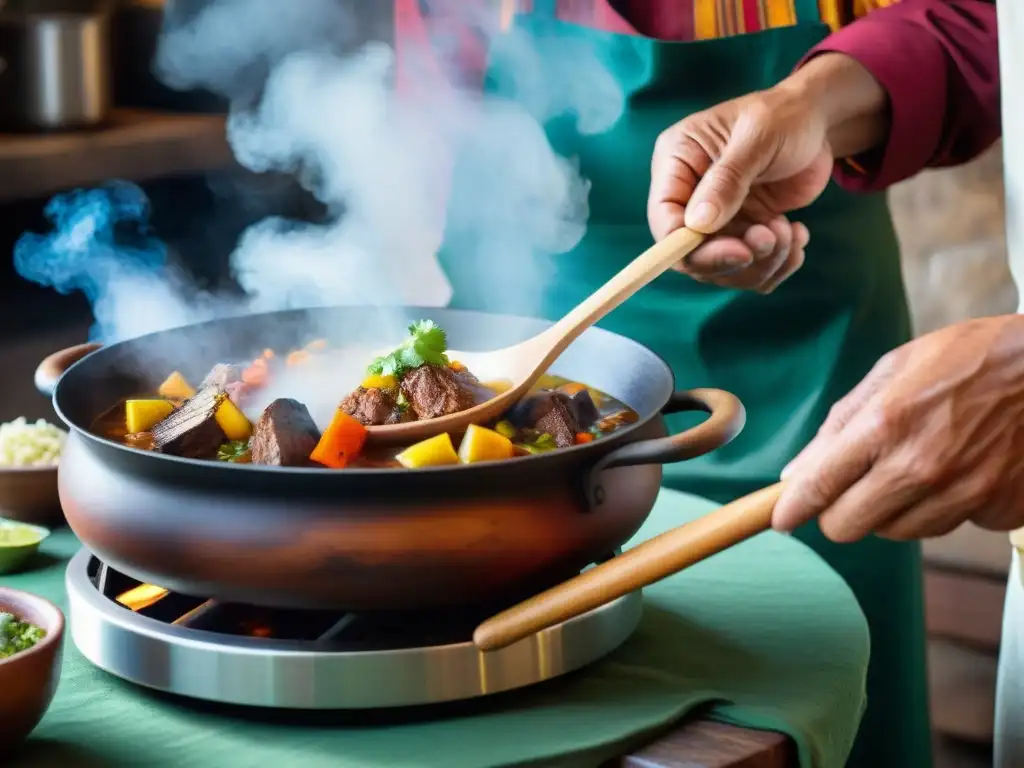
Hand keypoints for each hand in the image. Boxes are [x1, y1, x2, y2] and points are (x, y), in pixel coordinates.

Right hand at [648, 53, 887, 292]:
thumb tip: (697, 224)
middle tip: (771, 238)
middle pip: (690, 253)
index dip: (688, 246)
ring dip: (763, 261)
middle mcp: (689, 196)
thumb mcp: (757, 138)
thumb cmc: (784, 117)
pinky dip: (779, 263)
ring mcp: (716, 219)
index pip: (664, 218)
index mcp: (677, 163)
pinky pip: (752, 269)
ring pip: (724, 269)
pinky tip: (798, 235)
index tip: (737, 252)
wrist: (818, 124)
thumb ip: (726, 179)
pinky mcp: (743, 233)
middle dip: (733, 258)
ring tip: (790, 231)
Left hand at [773, 315, 1023, 540]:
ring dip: (892, 510)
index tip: (780, 519)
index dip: (791, 509)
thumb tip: (796, 473)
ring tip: (915, 466)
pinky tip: (959, 470)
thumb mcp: (893, 370)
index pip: (819, 486)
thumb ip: (840, 424)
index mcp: (886, 424)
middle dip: (838, 512)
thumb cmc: (967, 358)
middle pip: (848, 527)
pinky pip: (948, 526)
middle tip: (850, 489)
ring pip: (897, 532)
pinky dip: (943, 507)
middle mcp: (921, 466)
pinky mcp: (997, 509)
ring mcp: (963, 493)